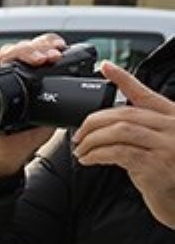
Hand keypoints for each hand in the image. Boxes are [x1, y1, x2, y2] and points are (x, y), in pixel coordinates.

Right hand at [0, 33, 66, 177]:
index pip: (38, 49)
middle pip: (21, 48)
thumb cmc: (27, 133)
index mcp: (30, 74)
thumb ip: (63, 96)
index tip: (59, 49)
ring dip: (18, 52)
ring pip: (3, 54)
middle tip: (49, 56)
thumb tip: (88, 82)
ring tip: (33, 59)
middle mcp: (11, 71)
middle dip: (36, 48)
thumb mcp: (52, 111)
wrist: (7, 152)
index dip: (47, 44)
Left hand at [73, 61, 174, 228]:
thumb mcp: (159, 148)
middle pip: (125, 114)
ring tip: (80, 148)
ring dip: (92, 139)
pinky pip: (119, 153)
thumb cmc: (169, 176)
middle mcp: (173, 127)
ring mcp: (167, 146)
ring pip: (120, 131)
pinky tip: (87, 159)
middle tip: (78, 134)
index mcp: (173, 118)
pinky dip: (97, 154)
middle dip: (94, 122)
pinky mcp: (156, 166)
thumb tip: (108, 128)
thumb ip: (142, 133)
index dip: (124, 79)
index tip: (105, 67)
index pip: (145, 94)